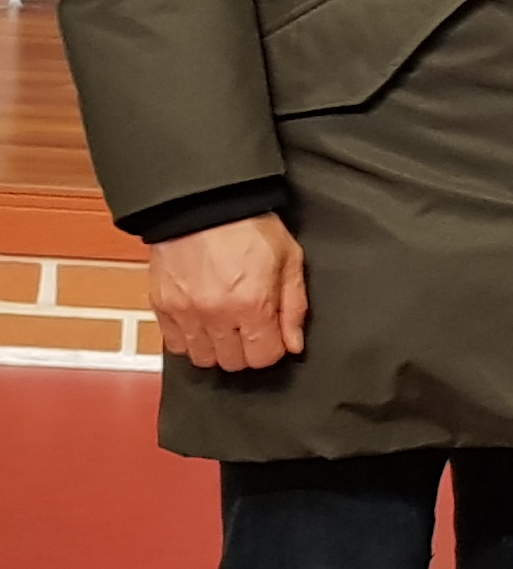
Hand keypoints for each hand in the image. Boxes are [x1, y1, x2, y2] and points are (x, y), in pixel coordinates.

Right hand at [147, 213, 306, 370]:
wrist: (203, 205)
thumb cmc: (249, 227)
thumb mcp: (289, 259)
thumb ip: (294, 306)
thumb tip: (294, 344)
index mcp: (252, 304)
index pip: (264, 357)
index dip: (273, 349)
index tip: (273, 335)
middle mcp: (216, 314)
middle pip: (233, 363)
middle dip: (247, 351)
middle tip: (250, 330)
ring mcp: (185, 312)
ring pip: (202, 359)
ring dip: (217, 349)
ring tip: (225, 327)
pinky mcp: (161, 306)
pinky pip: (173, 344)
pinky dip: (189, 339)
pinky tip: (201, 322)